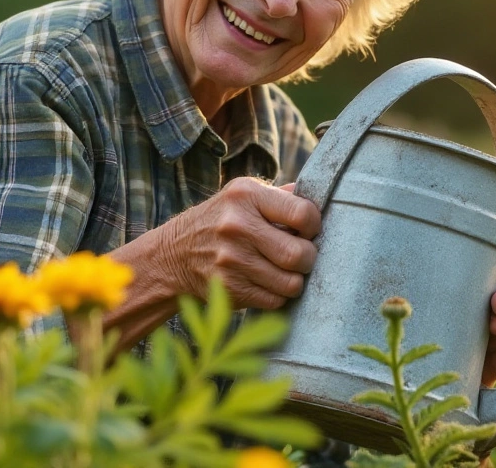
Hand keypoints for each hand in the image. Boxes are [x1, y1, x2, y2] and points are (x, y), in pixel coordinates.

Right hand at [159, 177, 320, 309]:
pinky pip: (275, 300)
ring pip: (291, 283)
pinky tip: (268, 282)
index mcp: (246, 196)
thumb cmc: (220, 220)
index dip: (314, 226)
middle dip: (309, 258)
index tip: (308, 230)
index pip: (303, 214)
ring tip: (286, 270)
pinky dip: (278, 294)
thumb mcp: (243, 194)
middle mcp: (237, 226)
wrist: (174, 254)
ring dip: (295, 279)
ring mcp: (231, 260)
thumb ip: (281, 195)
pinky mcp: (229, 288)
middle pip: (299, 254)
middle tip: (303, 255)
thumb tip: (321, 196)